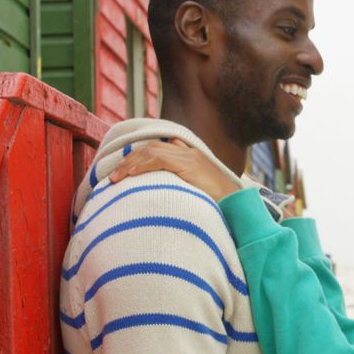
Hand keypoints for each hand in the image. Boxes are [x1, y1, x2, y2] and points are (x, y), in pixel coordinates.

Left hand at [110, 139, 240, 200]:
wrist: (239, 207)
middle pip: (152, 147)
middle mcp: (189, 152)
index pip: (158, 148)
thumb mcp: (196, 191)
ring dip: (131, 164)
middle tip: (114, 176)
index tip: (123, 170)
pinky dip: (143, 165)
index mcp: (190, 156)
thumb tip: (160, 187)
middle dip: (130, 160)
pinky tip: (131, 175)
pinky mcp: (190, 166)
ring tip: (116, 177)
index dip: (138, 157)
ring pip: (153, 151)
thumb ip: (181, 184)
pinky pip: (160, 159)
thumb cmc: (218, 204)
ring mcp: (190, 157)